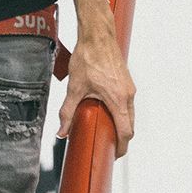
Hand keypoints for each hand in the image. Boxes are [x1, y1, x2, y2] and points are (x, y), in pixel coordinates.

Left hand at [59, 34, 135, 156]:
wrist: (98, 37)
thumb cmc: (89, 58)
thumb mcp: (74, 89)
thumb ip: (67, 113)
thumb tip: (62, 131)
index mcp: (119, 99)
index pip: (126, 130)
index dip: (121, 146)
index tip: (115, 154)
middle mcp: (128, 94)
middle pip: (129, 124)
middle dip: (121, 138)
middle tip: (109, 147)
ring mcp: (129, 88)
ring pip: (129, 114)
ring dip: (120, 124)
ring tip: (106, 133)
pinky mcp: (126, 82)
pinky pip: (127, 103)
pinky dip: (120, 113)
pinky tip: (106, 114)